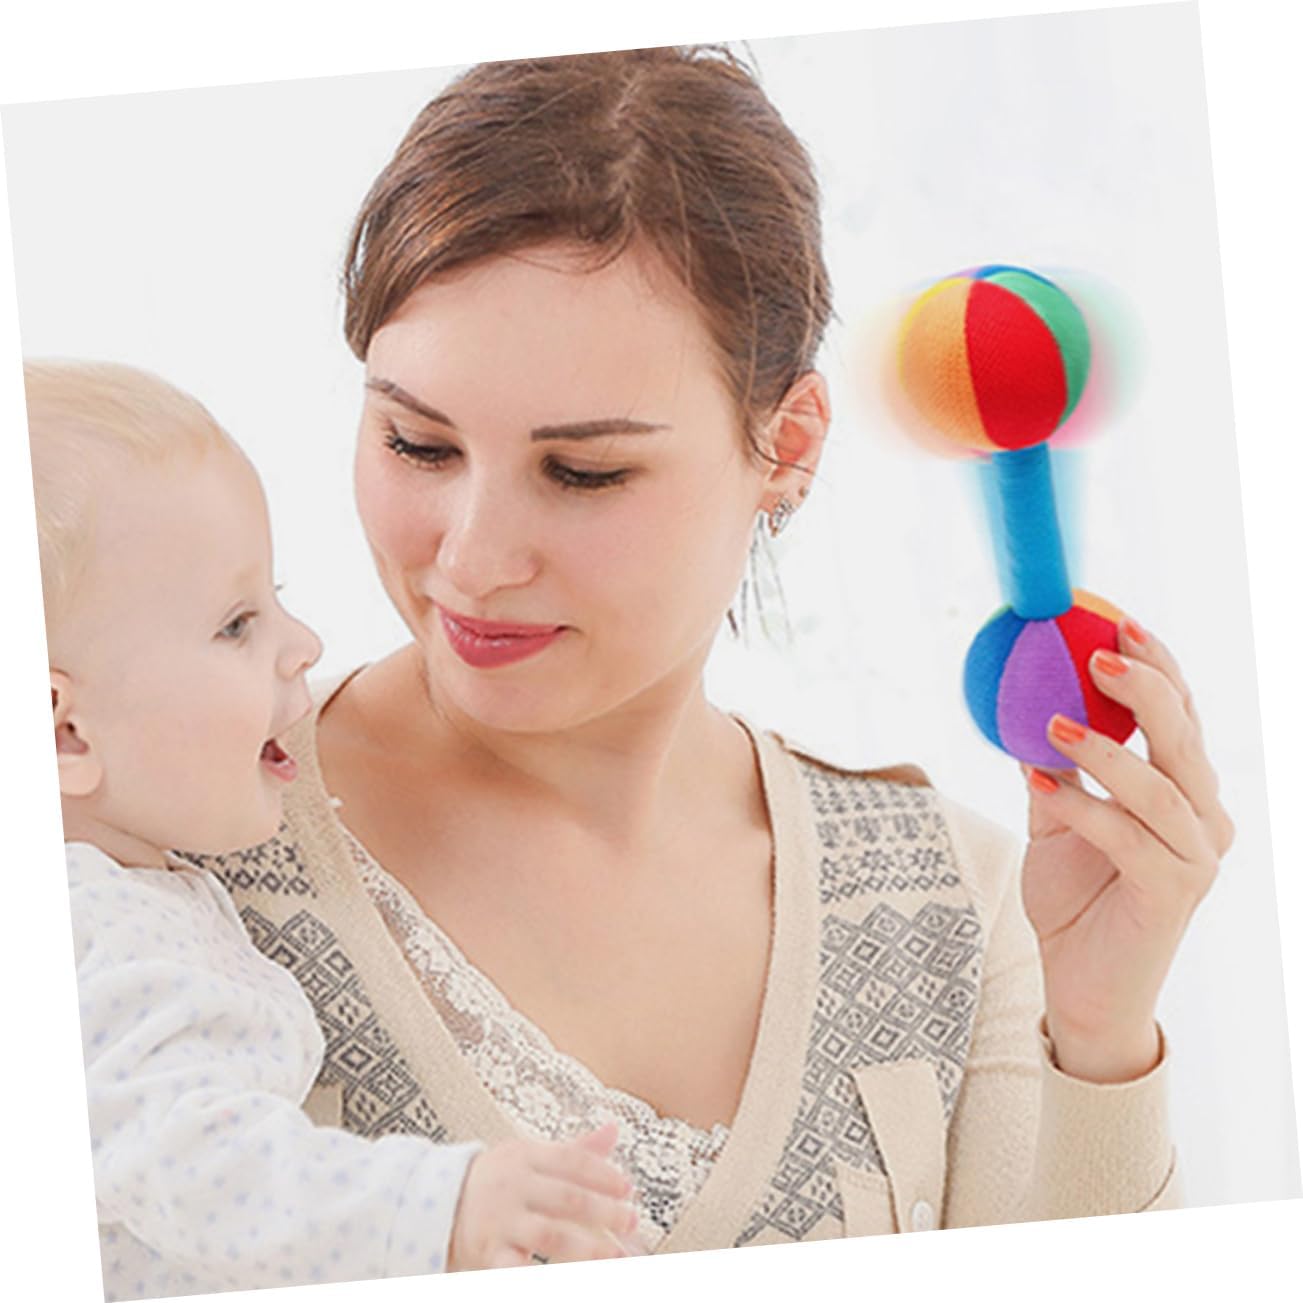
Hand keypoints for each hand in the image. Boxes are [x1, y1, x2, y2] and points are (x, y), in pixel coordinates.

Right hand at [448, 1122, 643, 1270]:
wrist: (436, 1202)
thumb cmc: (496, 1180)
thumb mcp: (529, 1157)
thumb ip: (574, 1150)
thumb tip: (614, 1131)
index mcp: (525, 1155)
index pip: (572, 1161)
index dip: (603, 1174)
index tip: (628, 1189)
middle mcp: (513, 1184)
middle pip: (567, 1197)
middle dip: (603, 1211)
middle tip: (631, 1221)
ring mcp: (501, 1219)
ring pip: (550, 1234)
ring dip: (586, 1248)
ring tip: (614, 1258)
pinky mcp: (489, 1252)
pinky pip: (515, 1268)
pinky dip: (535, 1277)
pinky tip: (558, 1281)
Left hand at [1019, 618, 1234, 1082]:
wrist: (1081, 984)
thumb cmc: (1074, 896)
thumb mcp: (1055, 817)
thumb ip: (1051, 765)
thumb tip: (1018, 700)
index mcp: (1185, 793)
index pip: (1181, 718)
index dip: (1159, 668)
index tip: (1118, 625)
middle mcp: (1204, 819)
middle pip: (1184, 739)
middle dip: (1148, 689)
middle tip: (1100, 652)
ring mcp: (1197, 857)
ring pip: (1159, 787)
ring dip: (1105, 749)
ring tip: (1051, 721)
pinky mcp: (1175, 892)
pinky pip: (1127, 838)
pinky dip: (1081, 808)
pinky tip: (1037, 785)